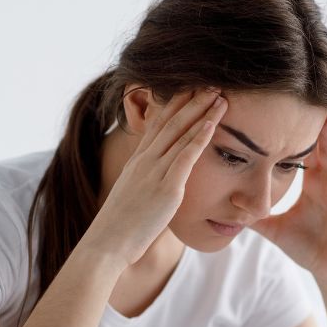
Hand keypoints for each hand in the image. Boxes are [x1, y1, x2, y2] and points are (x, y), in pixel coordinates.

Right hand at [84, 88, 227, 266]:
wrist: (107, 244)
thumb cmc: (119, 229)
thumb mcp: (131, 199)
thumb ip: (146, 187)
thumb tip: (156, 190)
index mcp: (136, 162)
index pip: (157, 124)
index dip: (175, 105)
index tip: (190, 89)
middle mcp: (144, 161)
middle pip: (170, 121)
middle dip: (191, 100)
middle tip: (211, 83)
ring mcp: (154, 172)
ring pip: (180, 133)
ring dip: (201, 112)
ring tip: (219, 95)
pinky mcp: (166, 188)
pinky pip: (185, 157)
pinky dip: (200, 138)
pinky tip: (213, 123)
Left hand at [249, 112, 326, 283]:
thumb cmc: (307, 247)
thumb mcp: (274, 229)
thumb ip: (253, 216)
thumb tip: (225, 208)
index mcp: (312, 183)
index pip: (303, 151)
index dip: (294, 132)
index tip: (281, 109)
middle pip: (321, 149)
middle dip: (314, 127)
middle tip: (305, 100)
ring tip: (326, 123)